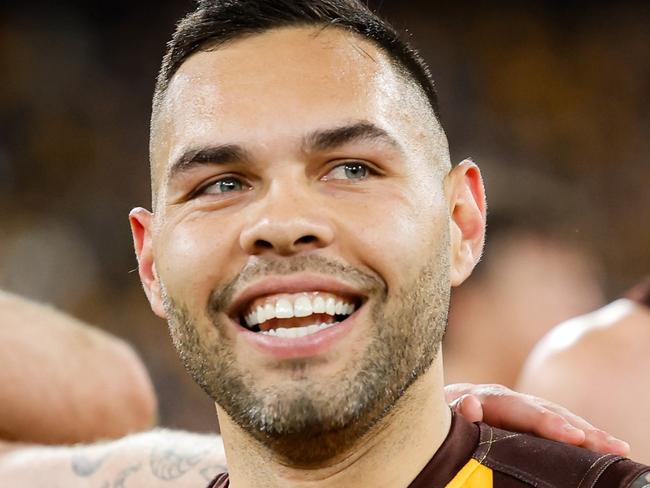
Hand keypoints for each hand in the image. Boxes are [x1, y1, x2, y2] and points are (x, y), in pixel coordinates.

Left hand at [445, 383, 629, 455]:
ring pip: (554, 416)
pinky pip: (551, 424)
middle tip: (611, 445)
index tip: (574, 437)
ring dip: (585, 431)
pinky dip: (575, 432)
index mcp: (486, 398)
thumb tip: (471, 403)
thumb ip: (455, 410)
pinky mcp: (521, 419)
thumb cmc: (437, 416)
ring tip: (616, 447)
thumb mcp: (439, 413)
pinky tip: (599, 444)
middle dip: (580, 428)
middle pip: (546, 411)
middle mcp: (506, 399)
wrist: (434, 405)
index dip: (548, 423)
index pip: (520, 409)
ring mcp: (515, 407)